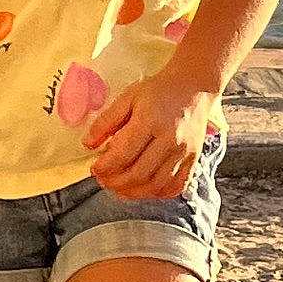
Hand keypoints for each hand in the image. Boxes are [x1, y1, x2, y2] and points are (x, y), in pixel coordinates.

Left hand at [81, 71, 218, 200]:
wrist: (193, 88)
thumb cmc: (158, 91)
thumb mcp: (128, 98)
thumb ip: (106, 121)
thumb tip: (88, 144)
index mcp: (150, 120)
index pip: (123, 153)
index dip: (105, 166)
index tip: (94, 168)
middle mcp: (169, 139)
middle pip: (139, 173)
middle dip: (116, 182)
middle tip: (103, 180)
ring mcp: (184, 152)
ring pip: (157, 185)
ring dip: (134, 193)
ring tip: (119, 189)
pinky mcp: (194, 160)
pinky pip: (176, 186)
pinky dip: (158, 194)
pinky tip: (144, 190)